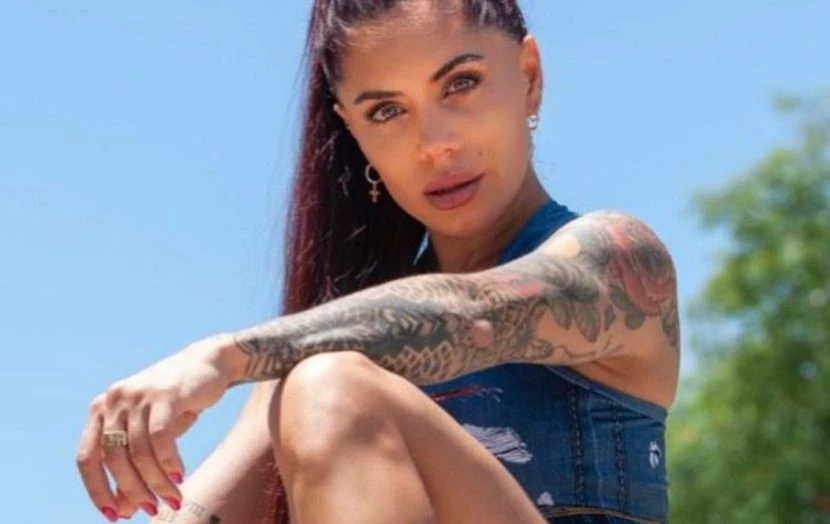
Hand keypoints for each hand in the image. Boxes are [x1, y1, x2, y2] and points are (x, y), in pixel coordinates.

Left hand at [76, 335, 234, 520]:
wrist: (209, 362)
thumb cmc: (177, 404)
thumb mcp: (150, 436)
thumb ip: (133, 467)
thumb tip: (123, 511)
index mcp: (101, 409)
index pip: (86, 458)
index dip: (97, 490)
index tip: (114, 516)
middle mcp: (114, 400)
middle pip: (114, 458)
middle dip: (133, 490)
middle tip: (153, 508)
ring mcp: (138, 394)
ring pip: (140, 451)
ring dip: (156, 481)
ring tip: (173, 498)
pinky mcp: (164, 393)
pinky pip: (160, 437)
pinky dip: (169, 462)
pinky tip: (179, 476)